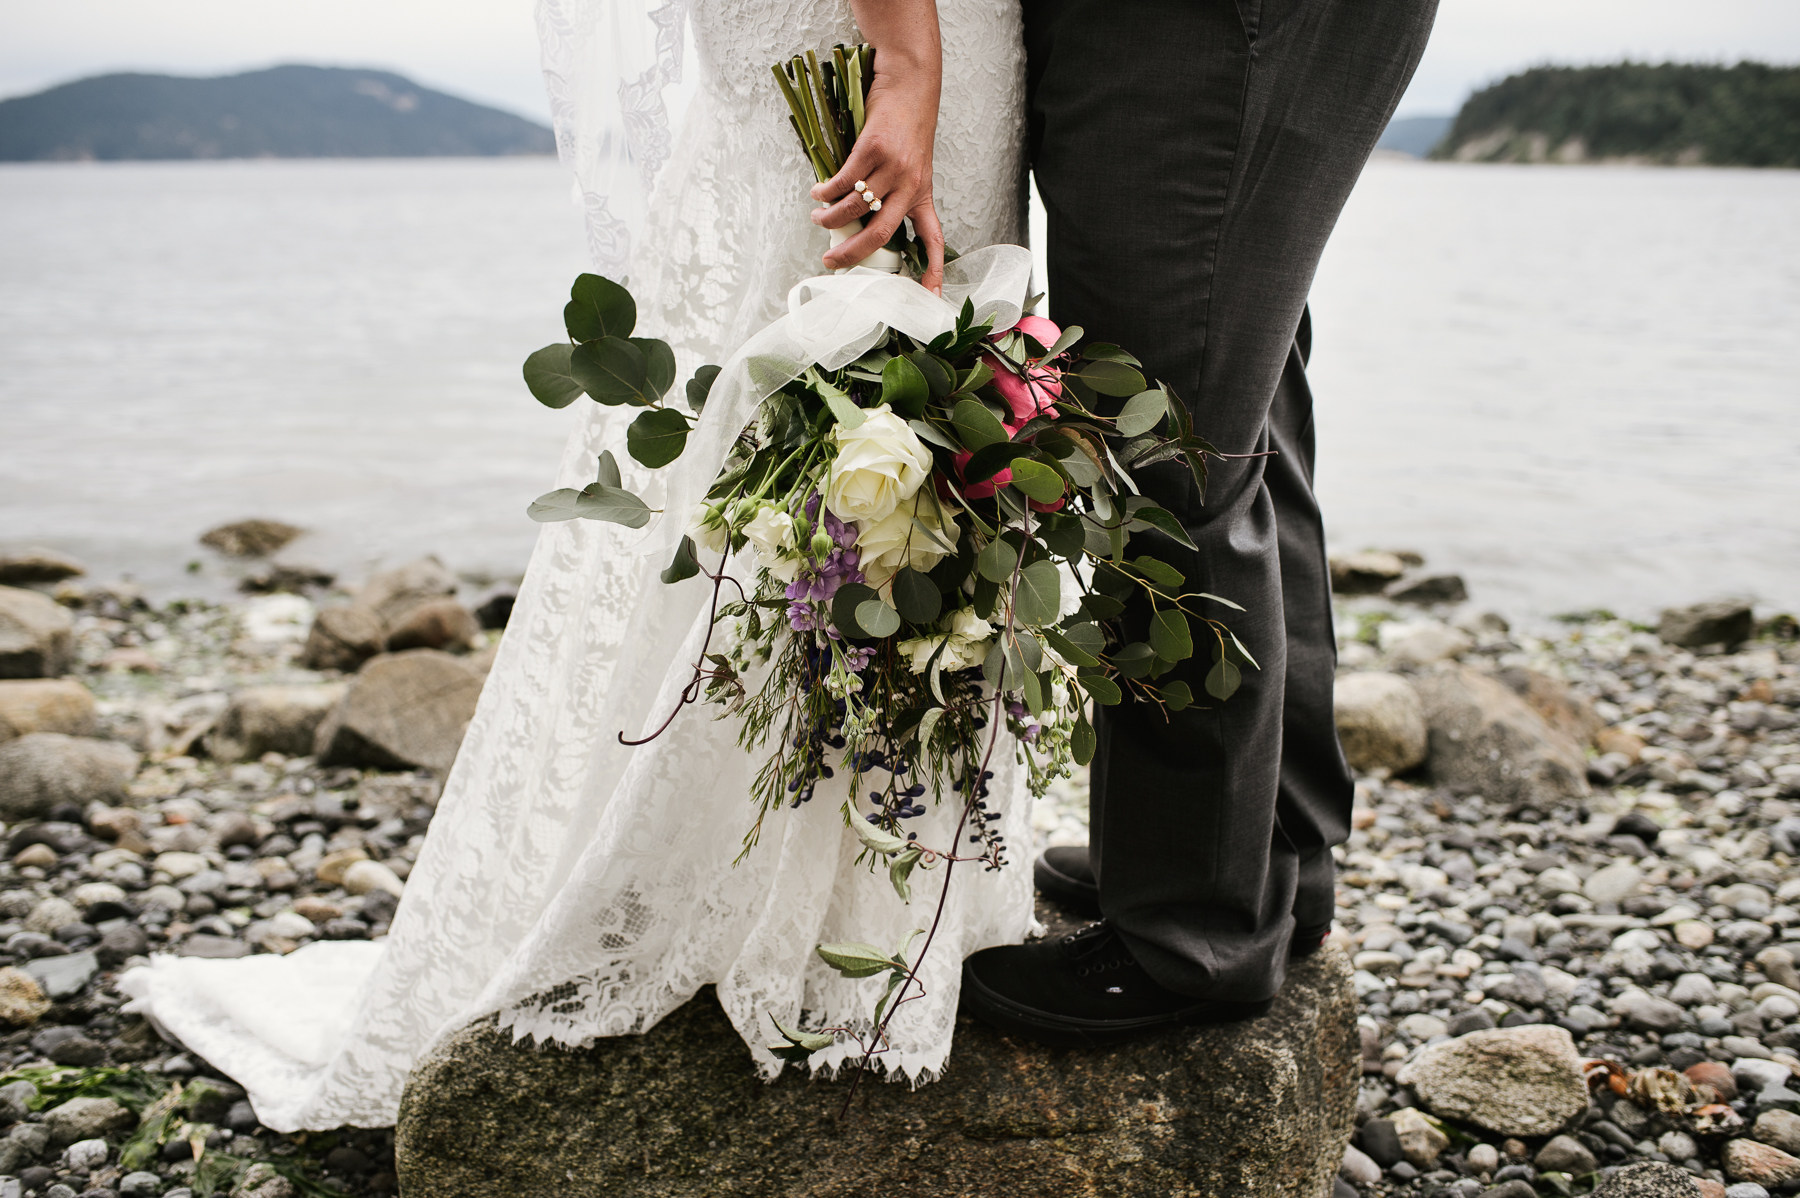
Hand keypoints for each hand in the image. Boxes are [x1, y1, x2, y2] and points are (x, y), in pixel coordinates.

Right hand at [809, 64, 944, 292]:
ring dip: (829, 218)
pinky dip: (825, 191)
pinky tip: (817, 193)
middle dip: (851, 254)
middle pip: (880, 234)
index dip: (933, 270)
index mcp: (923, 194)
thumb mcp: (911, 165)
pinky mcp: (873, 149)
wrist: (910, 84)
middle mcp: (911, 185)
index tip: (928, 296)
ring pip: (855, 207)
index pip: (934, 239)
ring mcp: (893, 167)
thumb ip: (892, 192)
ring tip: (817, 218)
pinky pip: (843, 181)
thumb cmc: (907, 126)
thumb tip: (860, 221)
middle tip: (829, 261)